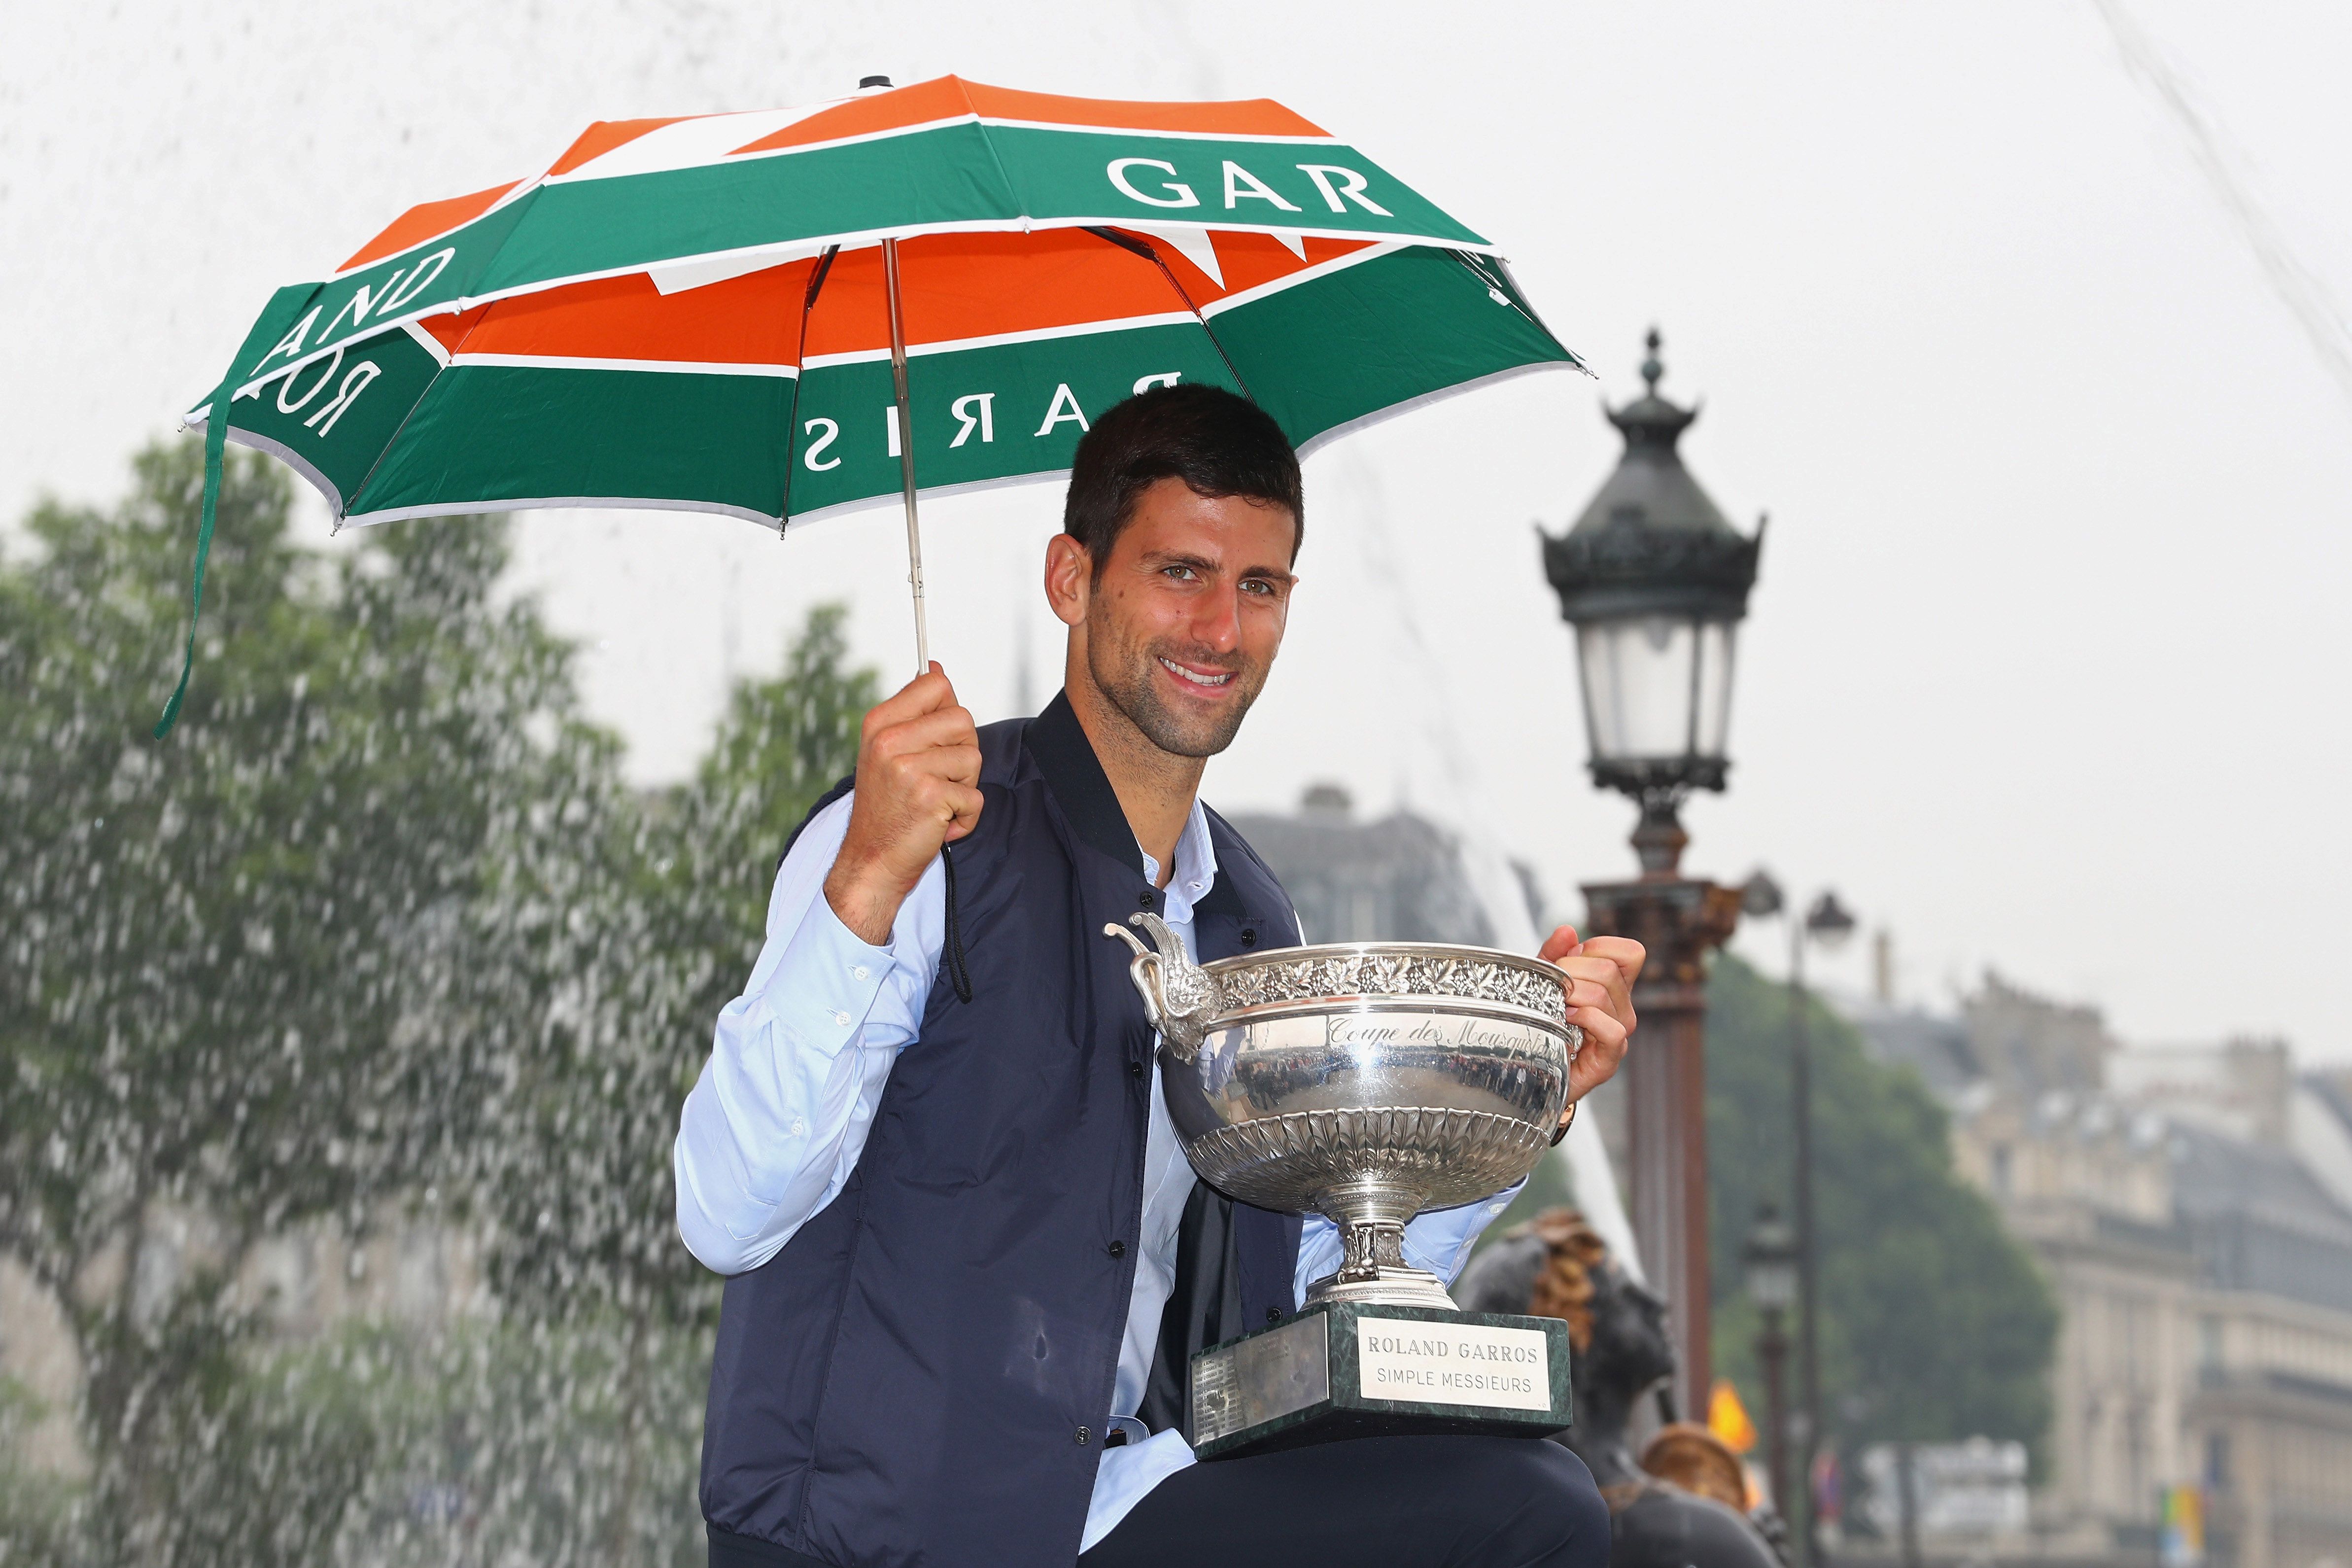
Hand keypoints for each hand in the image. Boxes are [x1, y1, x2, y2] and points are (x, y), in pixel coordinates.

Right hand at [823, 664, 982, 944]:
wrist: (871, 860)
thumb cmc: (888, 806)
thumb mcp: (887, 750)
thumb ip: (914, 712)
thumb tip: (935, 667)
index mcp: (879, 722)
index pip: (935, 683)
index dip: (948, 709)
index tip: (937, 735)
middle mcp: (889, 740)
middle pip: (962, 719)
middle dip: (963, 751)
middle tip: (938, 777)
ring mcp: (908, 768)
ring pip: (973, 758)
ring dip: (964, 786)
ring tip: (936, 801)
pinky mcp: (929, 797)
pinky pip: (975, 797)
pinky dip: (966, 817)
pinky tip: (939, 825)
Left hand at [1538, 926, 1644, 1123]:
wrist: (1532, 1068)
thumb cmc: (1541, 1021)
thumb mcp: (1542, 980)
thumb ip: (1553, 953)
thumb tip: (1567, 930)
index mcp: (1614, 984)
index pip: (1631, 952)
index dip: (1597, 947)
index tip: (1570, 960)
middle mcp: (1623, 1006)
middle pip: (1609, 969)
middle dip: (1571, 971)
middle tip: (1554, 989)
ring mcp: (1620, 1031)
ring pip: (1603, 995)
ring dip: (1570, 996)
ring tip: (1556, 1007)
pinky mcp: (1611, 1057)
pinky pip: (1611, 1030)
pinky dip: (1585, 1019)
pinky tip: (1566, 1023)